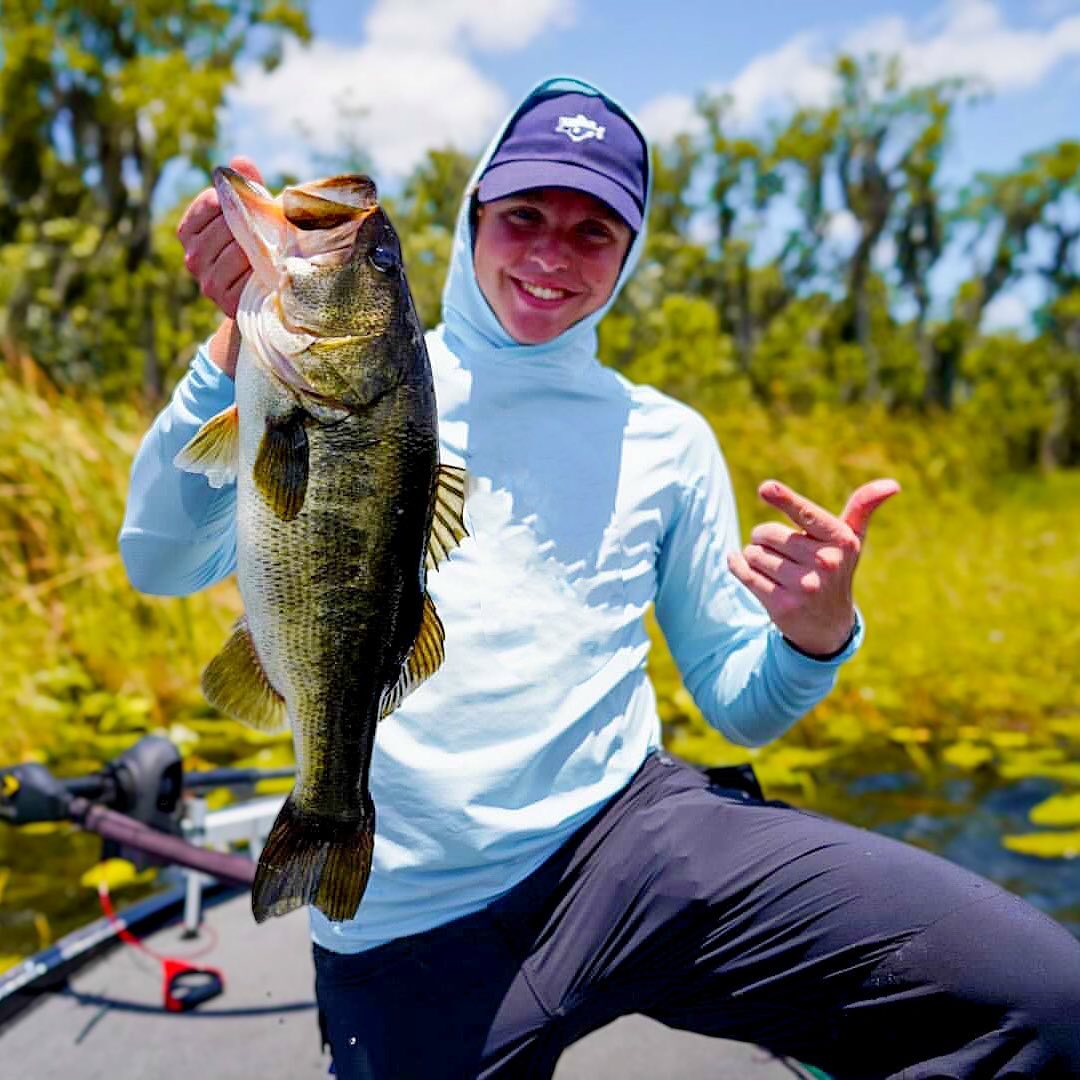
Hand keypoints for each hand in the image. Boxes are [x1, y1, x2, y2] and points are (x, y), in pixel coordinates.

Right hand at [177, 155, 263, 317]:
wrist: (262, 296)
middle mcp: (192, 257)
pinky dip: (263, 269)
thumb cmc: (256, 246)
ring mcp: (207, 281)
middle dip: (253, 222)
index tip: (256, 203)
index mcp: (188, 231)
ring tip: (277, 243)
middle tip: (276, 222)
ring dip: (261, 245)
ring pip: (237, 251)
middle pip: (224, 226)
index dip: (237, 199)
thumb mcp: (250, 215)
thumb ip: (244, 187)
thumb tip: (240, 161)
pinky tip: (273, 266)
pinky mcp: (225, 301)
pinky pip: (247, 277)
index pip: (210, 202)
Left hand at [727, 478, 899, 656]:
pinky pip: (744, 573)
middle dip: (765, 538)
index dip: (785, 499)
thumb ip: (863, 507)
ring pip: (753, 553)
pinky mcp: (782, 604)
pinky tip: (744, 567)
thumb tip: (892, 484)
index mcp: (840, 540)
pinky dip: (737, 566)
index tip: (765, 487)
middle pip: (767, 533)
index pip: (806, 514)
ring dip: (754, 556)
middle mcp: (825, 562)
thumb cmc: (835, 569)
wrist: (829, 626)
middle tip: (782, 552)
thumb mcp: (851, 540)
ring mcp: (804, 585)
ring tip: (775, 568)